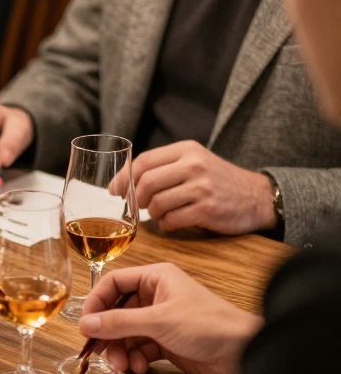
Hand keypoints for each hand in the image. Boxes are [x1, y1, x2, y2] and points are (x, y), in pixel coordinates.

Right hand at [79, 263, 261, 373]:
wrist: (245, 354)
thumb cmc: (209, 325)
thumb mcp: (159, 321)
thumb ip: (119, 322)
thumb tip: (86, 324)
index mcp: (155, 278)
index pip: (113, 283)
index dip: (97, 302)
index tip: (85, 323)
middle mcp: (156, 297)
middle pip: (117, 311)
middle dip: (108, 333)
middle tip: (100, 352)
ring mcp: (161, 320)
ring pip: (126, 333)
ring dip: (120, 350)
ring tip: (122, 366)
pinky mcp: (167, 343)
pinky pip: (139, 349)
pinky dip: (135, 359)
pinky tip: (140, 368)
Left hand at [114, 140, 276, 234]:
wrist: (257, 197)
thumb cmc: (217, 181)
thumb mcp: (194, 162)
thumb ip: (163, 167)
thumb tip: (120, 183)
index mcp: (186, 150)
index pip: (143, 161)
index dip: (124, 178)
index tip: (115, 191)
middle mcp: (194, 165)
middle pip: (146, 182)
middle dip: (136, 198)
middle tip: (138, 205)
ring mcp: (202, 187)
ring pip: (157, 202)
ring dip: (152, 213)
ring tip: (160, 213)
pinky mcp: (208, 209)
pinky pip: (172, 220)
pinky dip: (166, 224)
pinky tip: (172, 222)